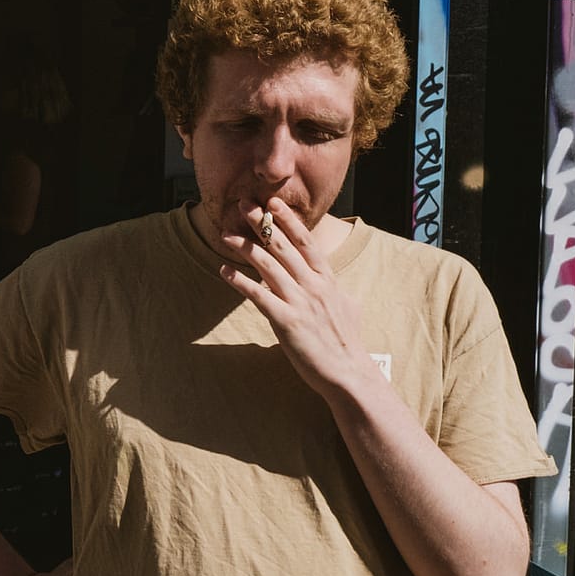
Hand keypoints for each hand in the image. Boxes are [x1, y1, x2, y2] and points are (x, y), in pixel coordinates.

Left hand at [219, 198, 380, 399]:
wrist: (349, 373)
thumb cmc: (347, 343)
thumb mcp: (348, 307)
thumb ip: (336, 290)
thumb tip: (332, 283)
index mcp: (328, 280)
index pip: (307, 242)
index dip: (289, 220)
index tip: (273, 202)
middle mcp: (314, 286)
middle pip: (284, 247)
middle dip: (262, 223)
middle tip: (244, 204)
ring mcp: (300, 302)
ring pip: (268, 266)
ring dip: (245, 247)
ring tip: (226, 234)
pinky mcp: (287, 322)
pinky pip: (259, 296)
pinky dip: (240, 282)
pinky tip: (224, 271)